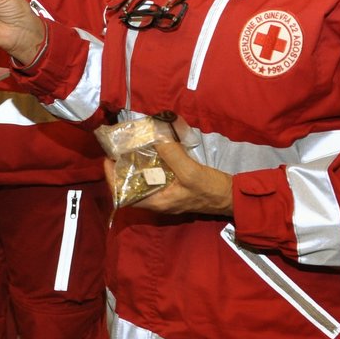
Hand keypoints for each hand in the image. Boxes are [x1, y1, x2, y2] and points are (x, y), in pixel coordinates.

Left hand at [108, 138, 233, 216]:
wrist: (232, 197)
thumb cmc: (210, 190)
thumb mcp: (190, 171)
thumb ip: (172, 155)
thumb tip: (156, 136)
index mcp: (157, 202)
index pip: (124, 195)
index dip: (112, 179)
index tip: (108, 160)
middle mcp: (158, 201)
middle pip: (131, 188)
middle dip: (122, 170)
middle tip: (119, 150)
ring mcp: (166, 195)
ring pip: (143, 182)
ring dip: (136, 166)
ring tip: (131, 148)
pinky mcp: (175, 188)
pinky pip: (156, 177)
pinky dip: (151, 165)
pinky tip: (153, 151)